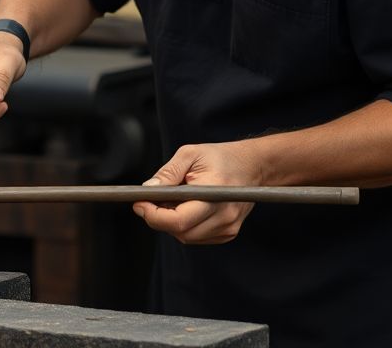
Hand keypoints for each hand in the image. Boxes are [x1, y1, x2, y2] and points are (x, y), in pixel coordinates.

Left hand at [133, 142, 263, 243]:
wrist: (252, 166)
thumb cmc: (221, 157)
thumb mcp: (190, 154)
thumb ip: (168, 173)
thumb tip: (148, 190)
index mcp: (214, 193)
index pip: (178, 220)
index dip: (153, 215)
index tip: (140, 204)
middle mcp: (224, 215)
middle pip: (180, 231)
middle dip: (159, 218)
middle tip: (151, 201)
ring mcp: (228, 227)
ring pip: (187, 237)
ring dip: (172, 223)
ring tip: (173, 201)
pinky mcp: (228, 233)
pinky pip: (197, 237)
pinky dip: (185, 227)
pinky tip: (187, 208)